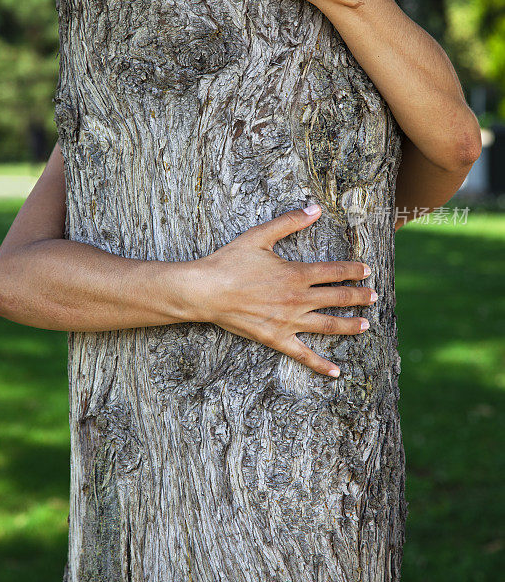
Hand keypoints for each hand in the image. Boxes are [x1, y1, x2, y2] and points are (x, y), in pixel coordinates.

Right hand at [189, 204, 376, 377]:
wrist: (206, 291)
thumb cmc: (230, 262)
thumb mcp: (259, 236)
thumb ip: (289, 222)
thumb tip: (315, 209)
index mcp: (296, 274)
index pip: (334, 272)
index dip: (353, 270)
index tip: (367, 271)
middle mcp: (298, 299)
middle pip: (337, 298)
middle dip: (359, 297)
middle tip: (374, 296)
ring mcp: (289, 322)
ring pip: (328, 325)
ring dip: (349, 325)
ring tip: (366, 325)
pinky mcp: (277, 339)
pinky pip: (303, 355)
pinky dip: (321, 365)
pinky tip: (336, 372)